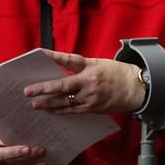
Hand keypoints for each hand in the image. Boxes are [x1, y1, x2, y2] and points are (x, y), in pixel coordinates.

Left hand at [23, 49, 145, 114]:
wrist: (136, 88)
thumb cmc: (118, 74)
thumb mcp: (101, 64)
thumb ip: (82, 67)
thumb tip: (60, 70)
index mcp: (92, 67)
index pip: (70, 60)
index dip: (55, 56)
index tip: (40, 53)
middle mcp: (90, 82)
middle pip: (63, 85)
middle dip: (44, 88)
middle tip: (28, 91)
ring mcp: (91, 97)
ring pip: (65, 101)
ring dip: (48, 103)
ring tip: (35, 104)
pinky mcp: (93, 108)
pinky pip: (73, 110)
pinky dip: (60, 111)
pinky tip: (50, 111)